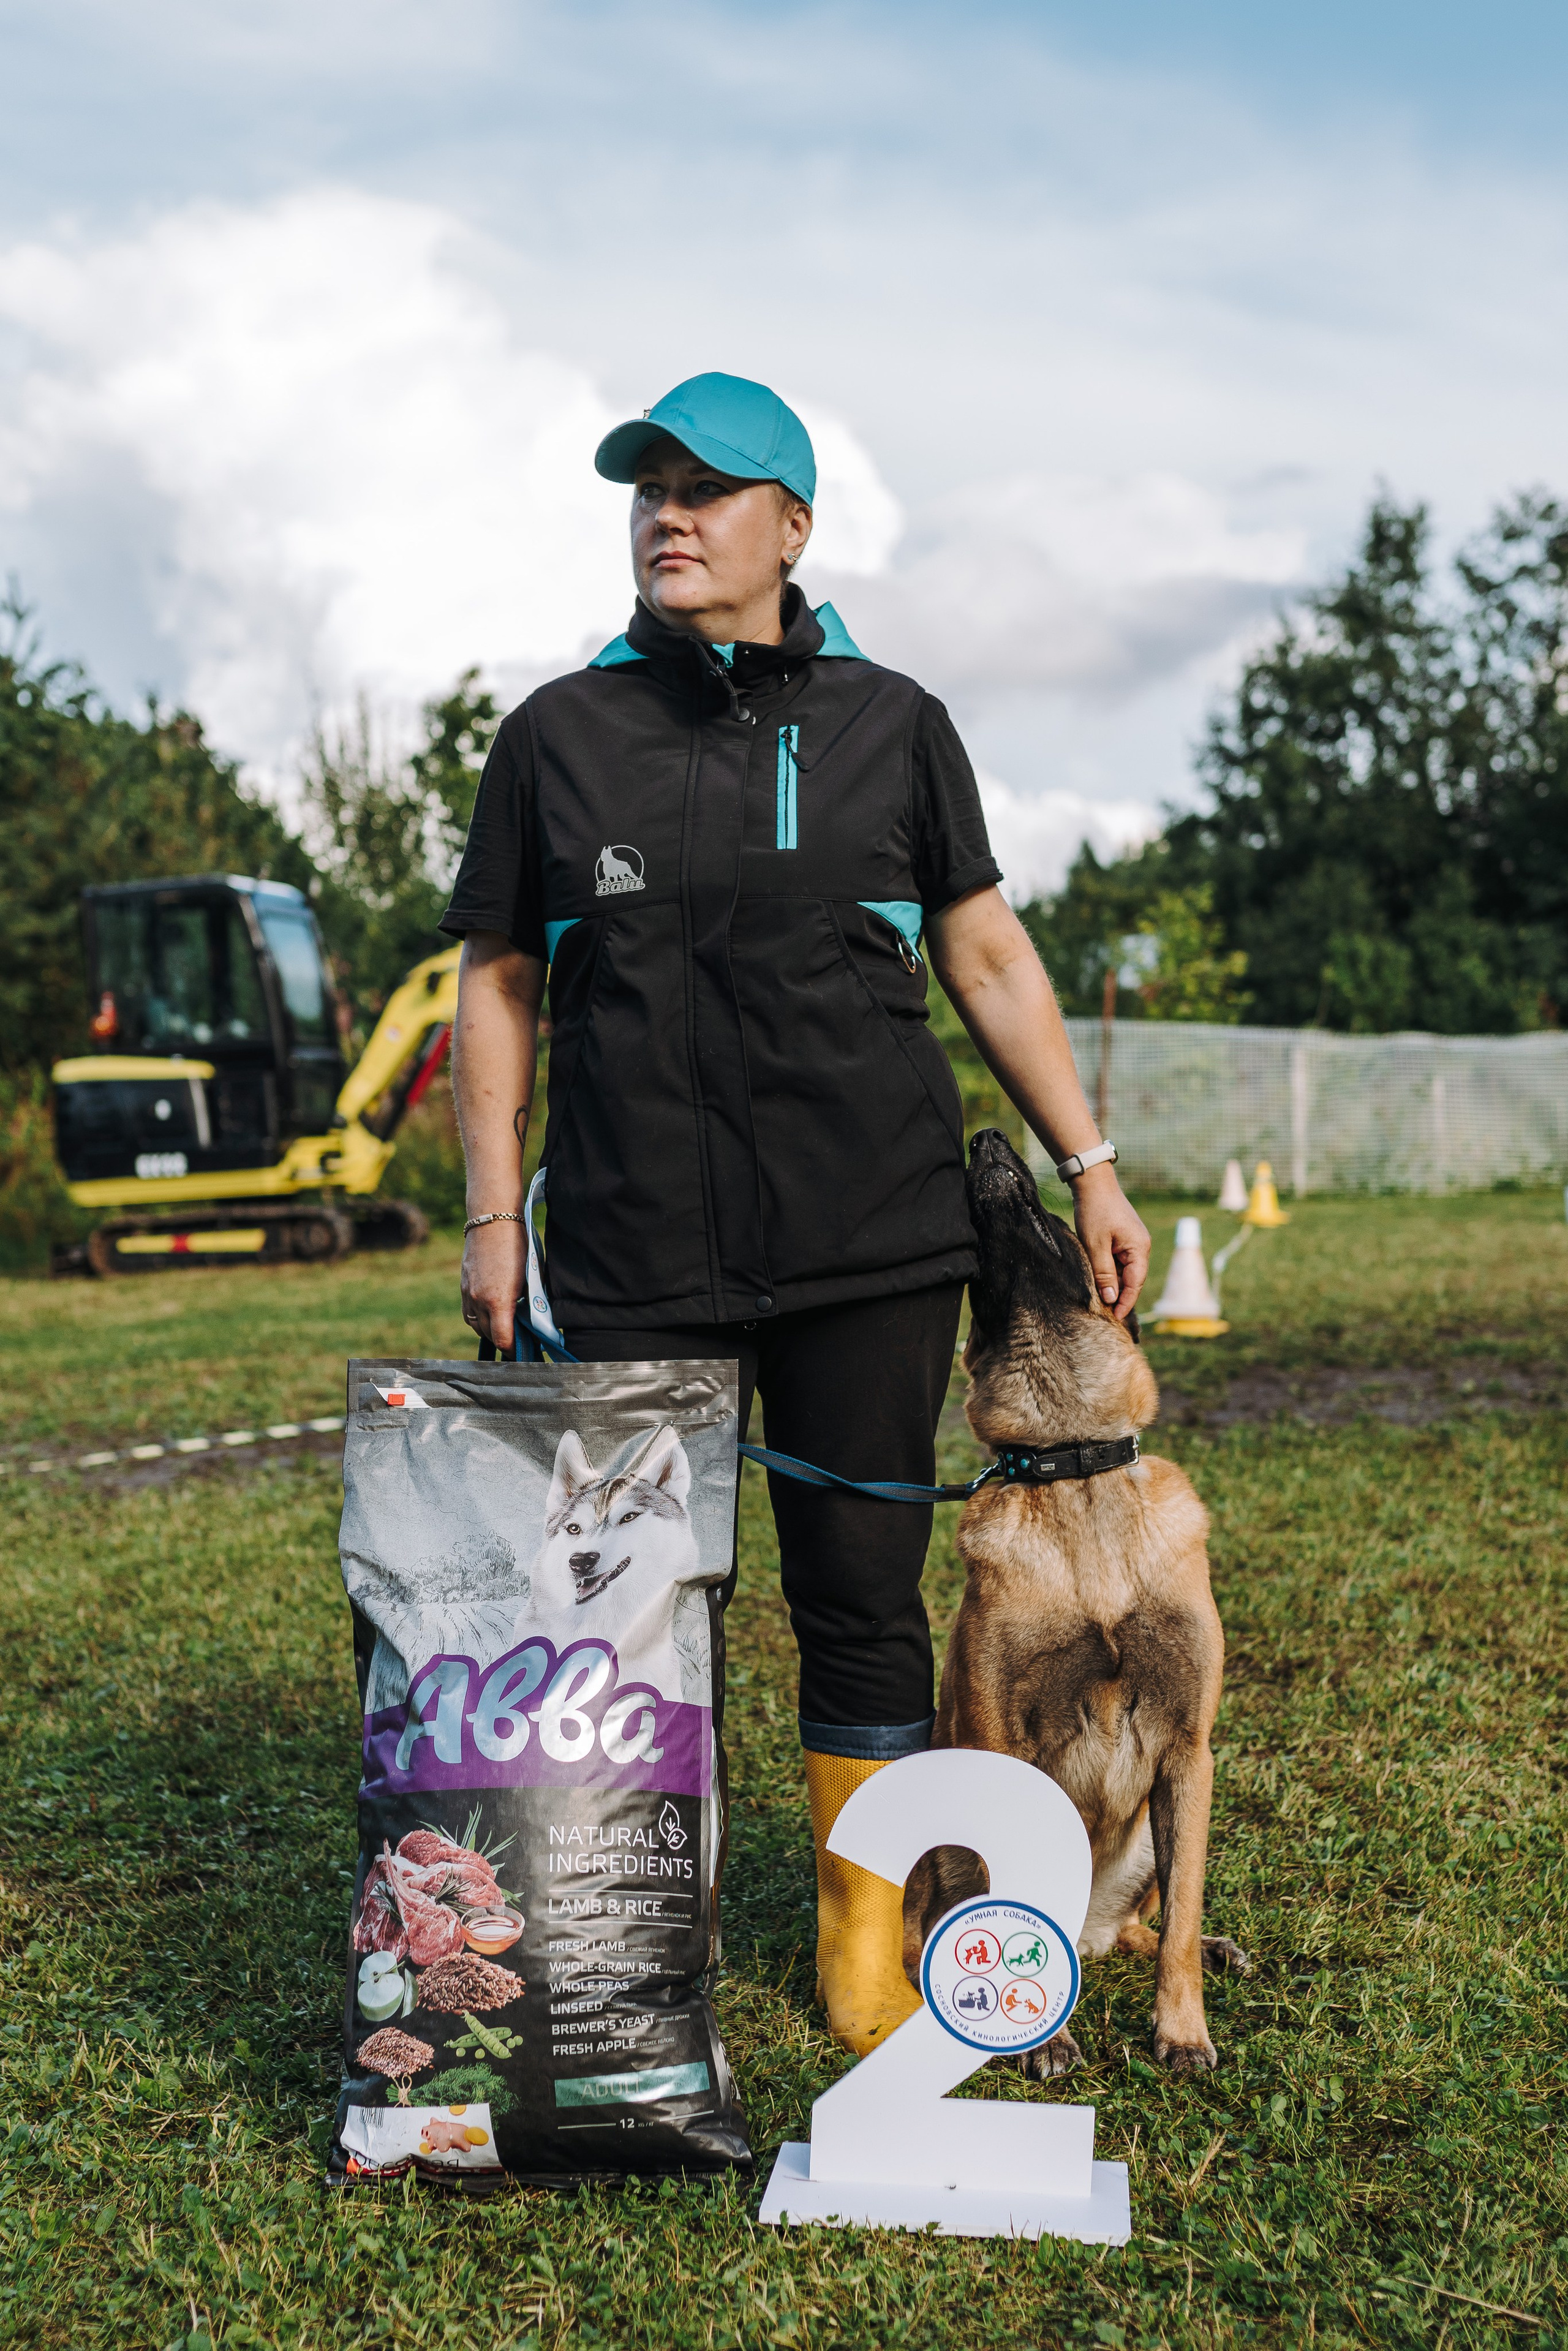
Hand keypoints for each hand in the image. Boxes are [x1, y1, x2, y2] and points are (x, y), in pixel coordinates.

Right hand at [461, 1219, 527, 1352]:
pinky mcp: (463, 1286)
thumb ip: (531, 1303)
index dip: (514, 1350)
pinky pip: (468, 1313)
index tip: (524, 1351)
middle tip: (520, 1342)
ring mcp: (467, 1294)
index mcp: (498, 1301)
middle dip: (504, 1341)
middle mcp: (478, 1300)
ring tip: (506, 1329)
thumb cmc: (517, 1246)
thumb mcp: (531, 1277)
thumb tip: (537, 1322)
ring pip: (476, 1326)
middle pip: (489, 1335)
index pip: (503, 1339)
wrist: (493, 1220)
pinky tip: (491, 1315)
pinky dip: (479, 1319)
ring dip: (490, 1331)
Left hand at [1070, 1166, 1149, 1320]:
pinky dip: (1110, 1271)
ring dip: (1113, 1284)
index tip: (1114, 1319)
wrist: (1093, 1182)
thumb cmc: (1094, 1211)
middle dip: (1120, 1296)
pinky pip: (1120, 1261)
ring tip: (1099, 1300)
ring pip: (1125, 1271)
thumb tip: (1111, 1299)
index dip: (1125, 1303)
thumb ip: (1104, 1273)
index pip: (1135, 1284)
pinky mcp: (1123, 1238)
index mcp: (1140, 1248)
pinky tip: (1098, 1280)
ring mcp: (1133, 1241)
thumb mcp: (1095, 1245)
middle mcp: (1141, 1246)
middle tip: (1105, 1315)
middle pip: (1132, 1279)